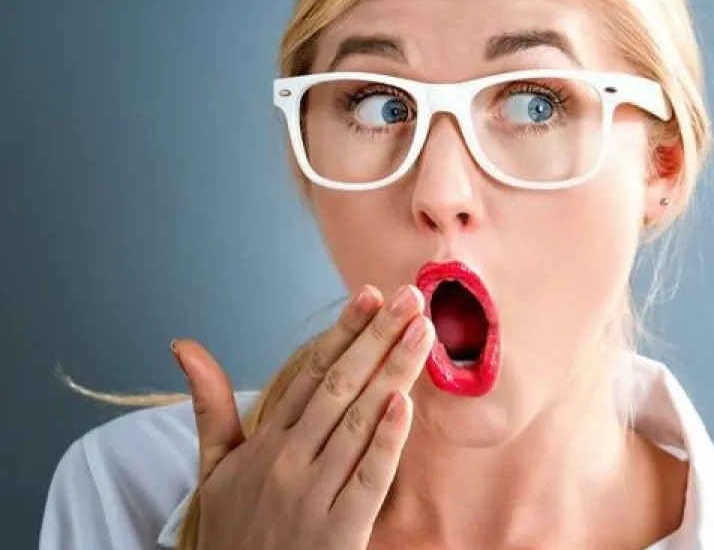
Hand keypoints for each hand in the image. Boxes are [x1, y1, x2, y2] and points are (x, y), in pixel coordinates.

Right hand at [172, 284, 432, 549]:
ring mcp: (313, 494)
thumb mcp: (213, 469)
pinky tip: (405, 404)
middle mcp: (287, 461)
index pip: (310, 374)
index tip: (371, 296)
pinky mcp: (339, 530)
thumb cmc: (234, 531)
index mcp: (264, 442)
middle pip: (339, 387)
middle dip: (377, 339)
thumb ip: (209, 407)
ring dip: (393, 374)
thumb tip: (184, 346)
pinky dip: (386, 441)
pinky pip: (368, 478)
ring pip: (359, 422)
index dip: (343, 332)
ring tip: (421, 334)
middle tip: (410, 299)